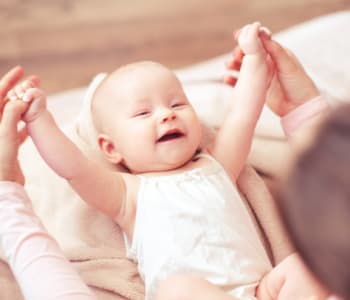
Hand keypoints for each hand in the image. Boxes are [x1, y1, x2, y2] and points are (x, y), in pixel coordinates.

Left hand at [0, 66, 38, 183]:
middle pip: (6, 102)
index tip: (20, 71)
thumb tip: (20, 100)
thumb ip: (11, 115)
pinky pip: (18, 128)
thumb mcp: (5, 135)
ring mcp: (0, 135)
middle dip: (19, 91)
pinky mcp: (8, 144)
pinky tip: (34, 120)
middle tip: (34, 82)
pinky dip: (26, 122)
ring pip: (13, 114)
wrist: (2, 184)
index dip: (7, 81)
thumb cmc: (0, 160)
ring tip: (37, 98)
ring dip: (25, 106)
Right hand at [225, 28, 319, 115]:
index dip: (248, 38)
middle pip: (249, 54)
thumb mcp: (288, 65)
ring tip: (228, 65)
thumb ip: (275, 50)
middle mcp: (268, 64)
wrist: (300, 108)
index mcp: (277, 54)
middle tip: (234, 55)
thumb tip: (261, 33)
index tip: (237, 35)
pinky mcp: (257, 88)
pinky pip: (242, 82)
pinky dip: (233, 80)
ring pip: (244, 67)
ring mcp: (262, 76)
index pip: (260, 42)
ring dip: (234, 65)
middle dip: (239, 52)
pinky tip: (227, 79)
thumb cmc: (299, 85)